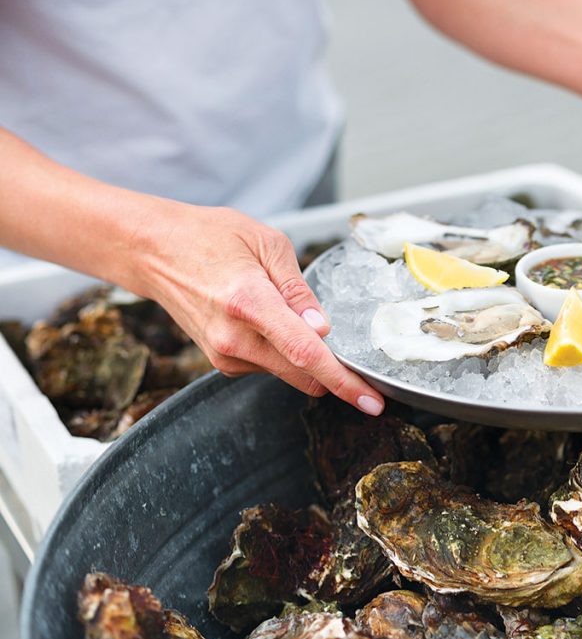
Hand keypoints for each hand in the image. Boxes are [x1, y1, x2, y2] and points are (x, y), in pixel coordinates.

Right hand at [128, 201, 385, 414]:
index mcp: (249, 302)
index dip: (344, 381)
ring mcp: (224, 355)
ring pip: (290, 372)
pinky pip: (270, 365)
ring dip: (306, 356)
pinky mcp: (221, 362)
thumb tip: (323, 328)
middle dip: (336, 375)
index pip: (306, 354)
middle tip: (358, 363)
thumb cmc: (209, 237)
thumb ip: (299, 290)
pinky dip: (284, 352)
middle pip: (304, 374)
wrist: (152, 251)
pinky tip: (268, 321)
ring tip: (286, 310)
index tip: (372, 401)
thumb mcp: (267, 244)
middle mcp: (234, 338)